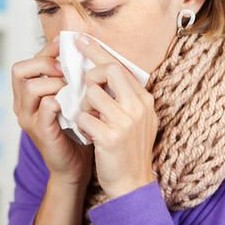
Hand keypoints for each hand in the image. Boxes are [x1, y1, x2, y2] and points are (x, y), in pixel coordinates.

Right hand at [11, 36, 92, 186]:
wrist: (74, 165)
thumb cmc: (73, 127)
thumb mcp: (67, 97)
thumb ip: (65, 76)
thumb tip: (74, 46)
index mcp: (26, 95)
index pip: (25, 63)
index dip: (44, 51)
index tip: (63, 44)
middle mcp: (22, 105)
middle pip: (20, 71)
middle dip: (46, 64)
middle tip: (66, 70)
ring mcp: (29, 119)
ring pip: (31, 87)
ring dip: (54, 82)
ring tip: (71, 88)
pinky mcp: (41, 132)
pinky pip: (44, 109)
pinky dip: (56, 101)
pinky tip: (68, 103)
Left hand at [74, 34, 158, 198]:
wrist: (132, 185)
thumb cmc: (130, 150)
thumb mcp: (137, 119)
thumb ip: (125, 96)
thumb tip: (104, 70)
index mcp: (144, 100)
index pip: (119, 66)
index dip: (97, 51)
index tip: (80, 39)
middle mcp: (138, 107)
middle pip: (108, 70)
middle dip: (90, 75)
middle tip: (84, 86)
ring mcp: (125, 122)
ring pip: (91, 94)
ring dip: (84, 106)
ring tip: (91, 121)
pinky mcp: (110, 137)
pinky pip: (83, 117)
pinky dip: (81, 124)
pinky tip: (89, 135)